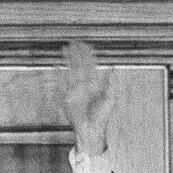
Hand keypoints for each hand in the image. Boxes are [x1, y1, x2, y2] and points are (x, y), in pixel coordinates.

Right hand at [58, 41, 112, 155]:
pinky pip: (62, 83)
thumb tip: (114, 68)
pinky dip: (59, 74)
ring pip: (70, 70)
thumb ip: (111, 83)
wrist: (90, 130)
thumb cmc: (102, 117)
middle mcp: (84, 85)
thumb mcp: (109, 99)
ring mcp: (75, 89)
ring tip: (64, 49)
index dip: (88, 55)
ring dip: (68, 60)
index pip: (90, 65)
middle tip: (74, 42)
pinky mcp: (67, 96)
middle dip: (76, 54)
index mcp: (94, 84)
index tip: (86, 45)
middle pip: (79, 65)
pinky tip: (57, 66)